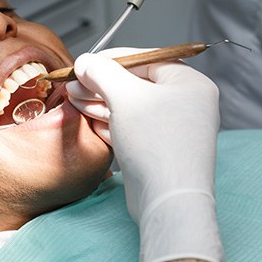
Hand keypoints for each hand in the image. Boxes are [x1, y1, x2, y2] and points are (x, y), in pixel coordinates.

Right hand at [67, 48, 224, 261]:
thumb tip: (85, 61)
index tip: (85, 64)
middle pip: (135, 83)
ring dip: (99, 101)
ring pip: (130, 106)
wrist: (167, 201)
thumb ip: (103, 72)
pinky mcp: (158, 149)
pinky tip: (89, 118)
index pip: (145, 60)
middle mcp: (184, 103)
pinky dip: (109, 121)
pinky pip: (131, 127)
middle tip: (73, 84)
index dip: (111, 60)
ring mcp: (171, 128)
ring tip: (73, 99)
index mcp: (188, 83)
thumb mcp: (125, 97)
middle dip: (100, 84)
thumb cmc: (155, 143)